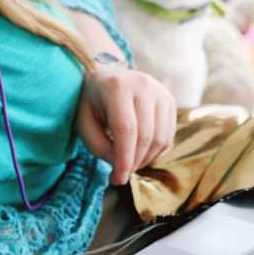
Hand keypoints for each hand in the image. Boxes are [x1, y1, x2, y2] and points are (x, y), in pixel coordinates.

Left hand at [74, 64, 177, 184]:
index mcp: (117, 86)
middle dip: (134, 162)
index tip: (118, 178)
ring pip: (161, 138)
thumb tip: (121, 166)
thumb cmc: (92, 102)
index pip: (126, 129)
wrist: (106, 76)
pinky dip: (156, 151)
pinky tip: (140, 153)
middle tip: (121, 174)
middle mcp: (143, 85)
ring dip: (146, 159)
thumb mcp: (84, 122)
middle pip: (145, 135)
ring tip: (129, 163)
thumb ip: (99, 146)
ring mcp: (160, 91)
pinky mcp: (169, 100)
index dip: (124, 158)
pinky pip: (168, 135)